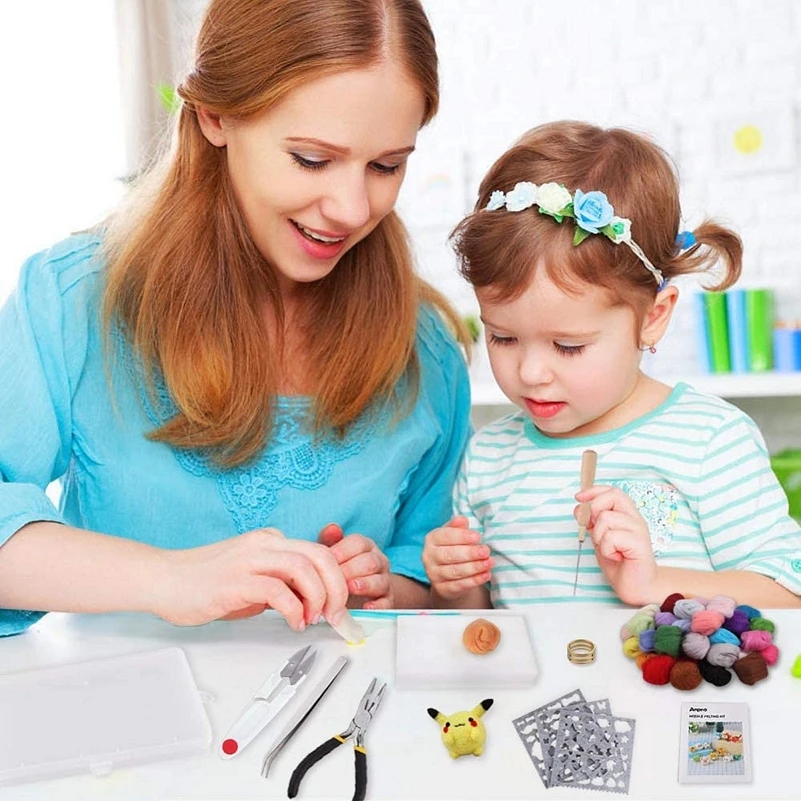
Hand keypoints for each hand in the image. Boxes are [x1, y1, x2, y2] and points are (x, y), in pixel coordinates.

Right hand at [156, 527, 348, 630]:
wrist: (163, 580)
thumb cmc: (203, 581)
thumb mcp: (251, 578)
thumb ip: (279, 583)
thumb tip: (308, 602)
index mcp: (270, 541)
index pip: (317, 552)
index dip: (335, 580)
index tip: (339, 604)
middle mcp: (264, 544)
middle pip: (319, 555)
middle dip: (336, 586)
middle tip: (336, 613)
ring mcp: (250, 559)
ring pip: (304, 567)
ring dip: (318, 597)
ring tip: (315, 618)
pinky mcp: (236, 581)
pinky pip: (278, 590)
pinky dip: (294, 609)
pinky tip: (294, 622)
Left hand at [318, 523, 392, 609]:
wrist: (359, 595)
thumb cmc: (342, 570)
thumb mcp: (335, 555)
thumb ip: (330, 541)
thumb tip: (331, 528)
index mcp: (366, 547)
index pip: (359, 543)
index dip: (343, 550)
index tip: (329, 559)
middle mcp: (379, 562)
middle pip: (370, 561)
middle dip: (351, 569)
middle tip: (335, 577)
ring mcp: (384, 581)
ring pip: (379, 580)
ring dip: (364, 584)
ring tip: (350, 588)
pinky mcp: (387, 601)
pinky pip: (386, 603)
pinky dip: (377, 606)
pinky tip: (366, 607)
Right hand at [422, 516, 491, 600]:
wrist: (447, 577)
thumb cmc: (454, 549)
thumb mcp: (455, 536)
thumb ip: (458, 527)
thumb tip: (462, 519)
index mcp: (431, 539)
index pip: (445, 536)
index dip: (462, 537)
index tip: (478, 537)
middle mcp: (428, 557)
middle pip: (449, 555)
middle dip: (470, 553)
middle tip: (486, 551)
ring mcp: (433, 574)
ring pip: (455, 571)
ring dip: (474, 567)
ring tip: (489, 563)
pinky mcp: (441, 589)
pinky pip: (459, 585)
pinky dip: (474, 581)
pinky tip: (486, 575)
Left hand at [575, 485, 657, 604]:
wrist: (636, 587)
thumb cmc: (620, 563)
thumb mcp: (600, 538)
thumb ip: (592, 523)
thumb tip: (579, 508)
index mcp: (627, 515)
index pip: (613, 491)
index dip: (594, 491)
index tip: (578, 497)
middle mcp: (635, 519)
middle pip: (613, 496)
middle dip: (595, 510)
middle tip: (597, 531)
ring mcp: (639, 530)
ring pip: (607, 518)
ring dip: (600, 537)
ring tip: (610, 550)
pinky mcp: (640, 544)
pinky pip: (611, 537)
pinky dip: (607, 549)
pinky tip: (617, 557)